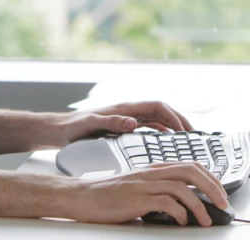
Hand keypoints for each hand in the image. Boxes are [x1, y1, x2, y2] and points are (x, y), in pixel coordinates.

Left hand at [51, 101, 192, 146]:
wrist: (56, 132)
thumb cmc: (71, 128)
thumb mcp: (91, 125)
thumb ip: (111, 122)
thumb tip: (134, 123)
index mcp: (124, 109)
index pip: (157, 107)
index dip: (174, 116)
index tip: (185, 130)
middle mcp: (127, 112)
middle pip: (161, 112)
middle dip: (178, 121)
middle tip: (193, 135)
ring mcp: (124, 119)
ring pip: (156, 120)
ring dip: (171, 127)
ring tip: (184, 140)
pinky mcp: (120, 128)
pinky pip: (147, 128)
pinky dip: (159, 133)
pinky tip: (163, 143)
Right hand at [65, 162, 228, 226]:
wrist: (84, 197)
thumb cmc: (110, 195)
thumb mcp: (139, 187)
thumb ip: (159, 190)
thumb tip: (184, 203)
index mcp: (154, 168)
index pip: (190, 165)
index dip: (210, 177)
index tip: (220, 191)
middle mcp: (151, 172)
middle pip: (191, 171)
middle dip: (212, 187)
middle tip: (222, 203)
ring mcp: (144, 184)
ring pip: (182, 187)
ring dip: (199, 205)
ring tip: (205, 219)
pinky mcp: (137, 198)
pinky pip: (166, 202)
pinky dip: (179, 212)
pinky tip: (182, 221)